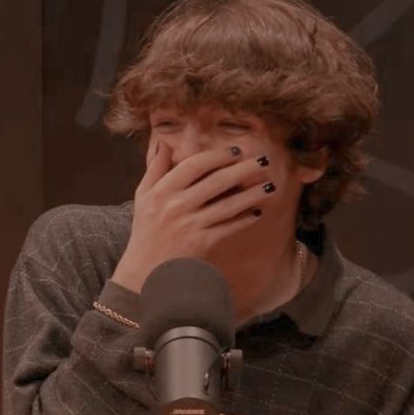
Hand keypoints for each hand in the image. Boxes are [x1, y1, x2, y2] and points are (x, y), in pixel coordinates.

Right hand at [112, 143, 274, 292]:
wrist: (147, 271)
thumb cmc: (147, 231)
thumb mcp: (143, 197)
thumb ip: (155, 169)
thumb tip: (164, 143)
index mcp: (161, 191)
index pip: (194, 165)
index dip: (218, 155)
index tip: (237, 150)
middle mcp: (176, 206)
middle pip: (216, 182)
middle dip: (243, 169)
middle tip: (263, 161)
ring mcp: (190, 225)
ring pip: (227, 205)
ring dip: (251, 194)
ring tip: (270, 186)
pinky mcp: (201, 243)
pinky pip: (228, 227)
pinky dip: (244, 219)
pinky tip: (258, 211)